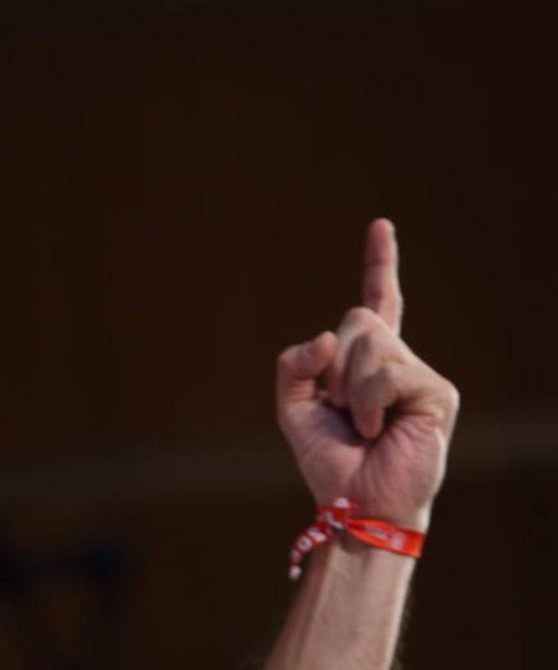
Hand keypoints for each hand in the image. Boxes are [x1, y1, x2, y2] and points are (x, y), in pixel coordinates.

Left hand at [276, 219, 458, 529]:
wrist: (357, 505)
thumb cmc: (330, 460)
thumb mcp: (292, 407)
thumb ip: (294, 364)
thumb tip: (325, 335)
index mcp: (367, 362)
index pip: (377, 302)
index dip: (380, 263)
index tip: (381, 225)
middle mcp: (399, 361)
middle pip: (357, 318)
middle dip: (336, 363)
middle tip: (347, 411)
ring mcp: (421, 374)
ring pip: (369, 341)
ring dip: (350, 389)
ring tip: (365, 425)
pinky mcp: (437, 392)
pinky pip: (386, 372)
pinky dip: (368, 403)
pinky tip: (379, 429)